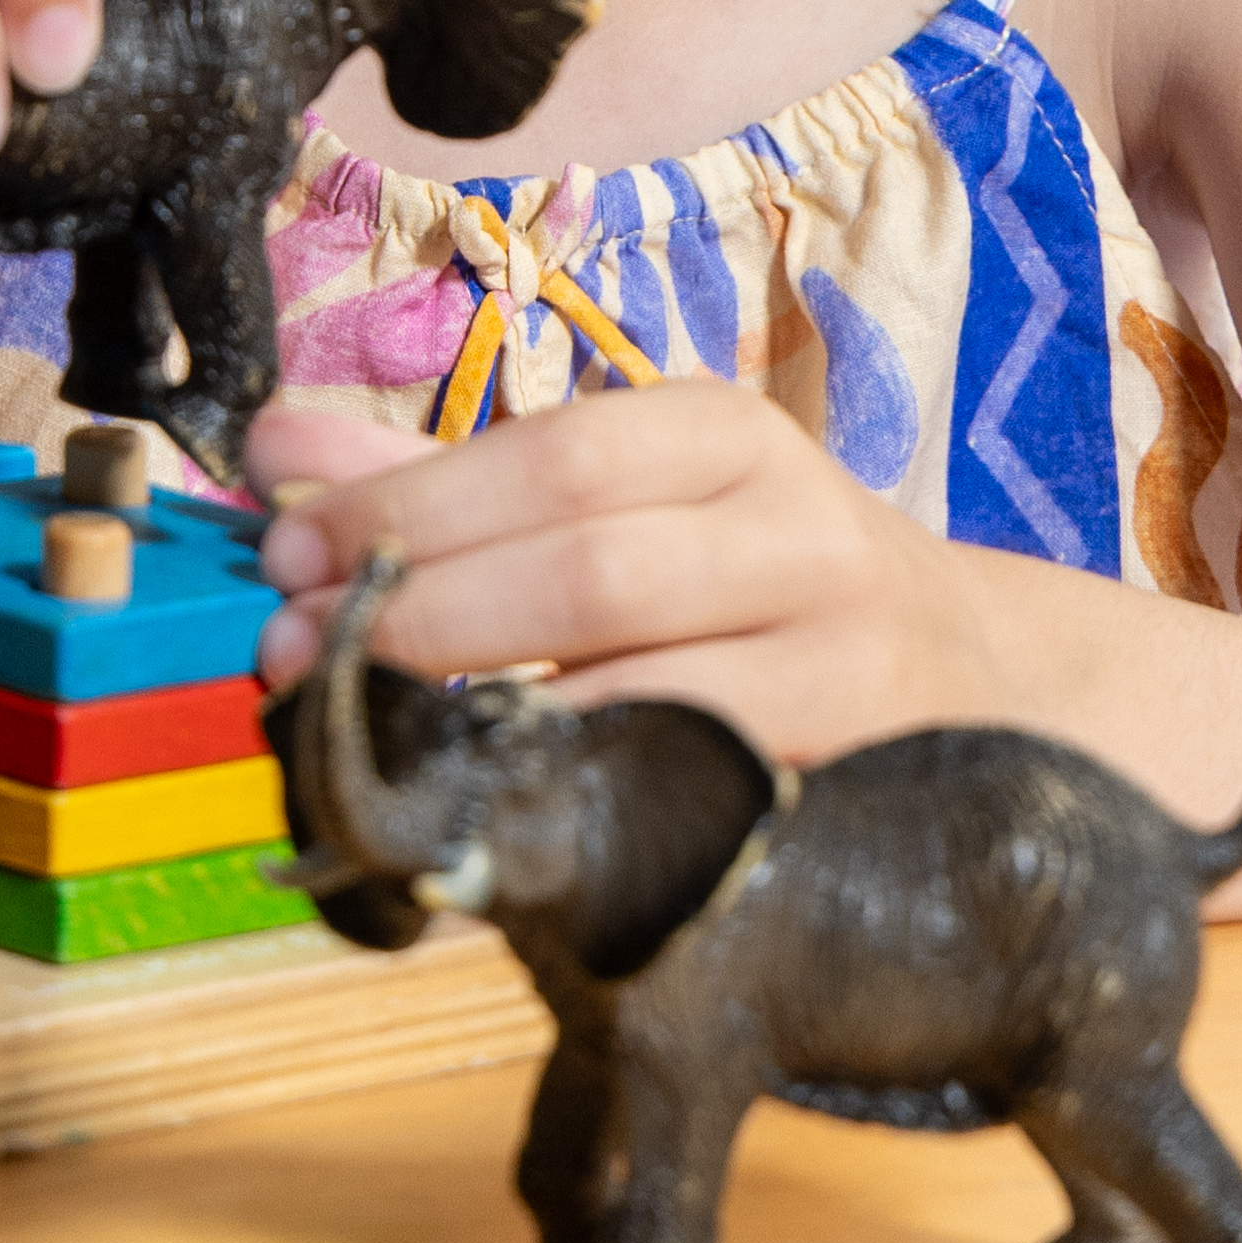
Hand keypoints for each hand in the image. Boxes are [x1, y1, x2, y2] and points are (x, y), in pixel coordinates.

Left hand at [242, 388, 1022, 764]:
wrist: (971, 674)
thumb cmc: (744, 573)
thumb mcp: (622, 493)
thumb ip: (444, 476)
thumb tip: (271, 442)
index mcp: (726, 436)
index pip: (558, 457)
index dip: (410, 507)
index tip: (288, 550)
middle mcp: (802, 534)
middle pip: (595, 571)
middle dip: (425, 614)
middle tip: (295, 648)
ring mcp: (845, 668)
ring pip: (653, 698)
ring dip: (488, 722)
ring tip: (369, 728)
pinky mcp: (856, 786)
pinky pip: (697, 804)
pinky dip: (582, 806)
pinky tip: (489, 805)